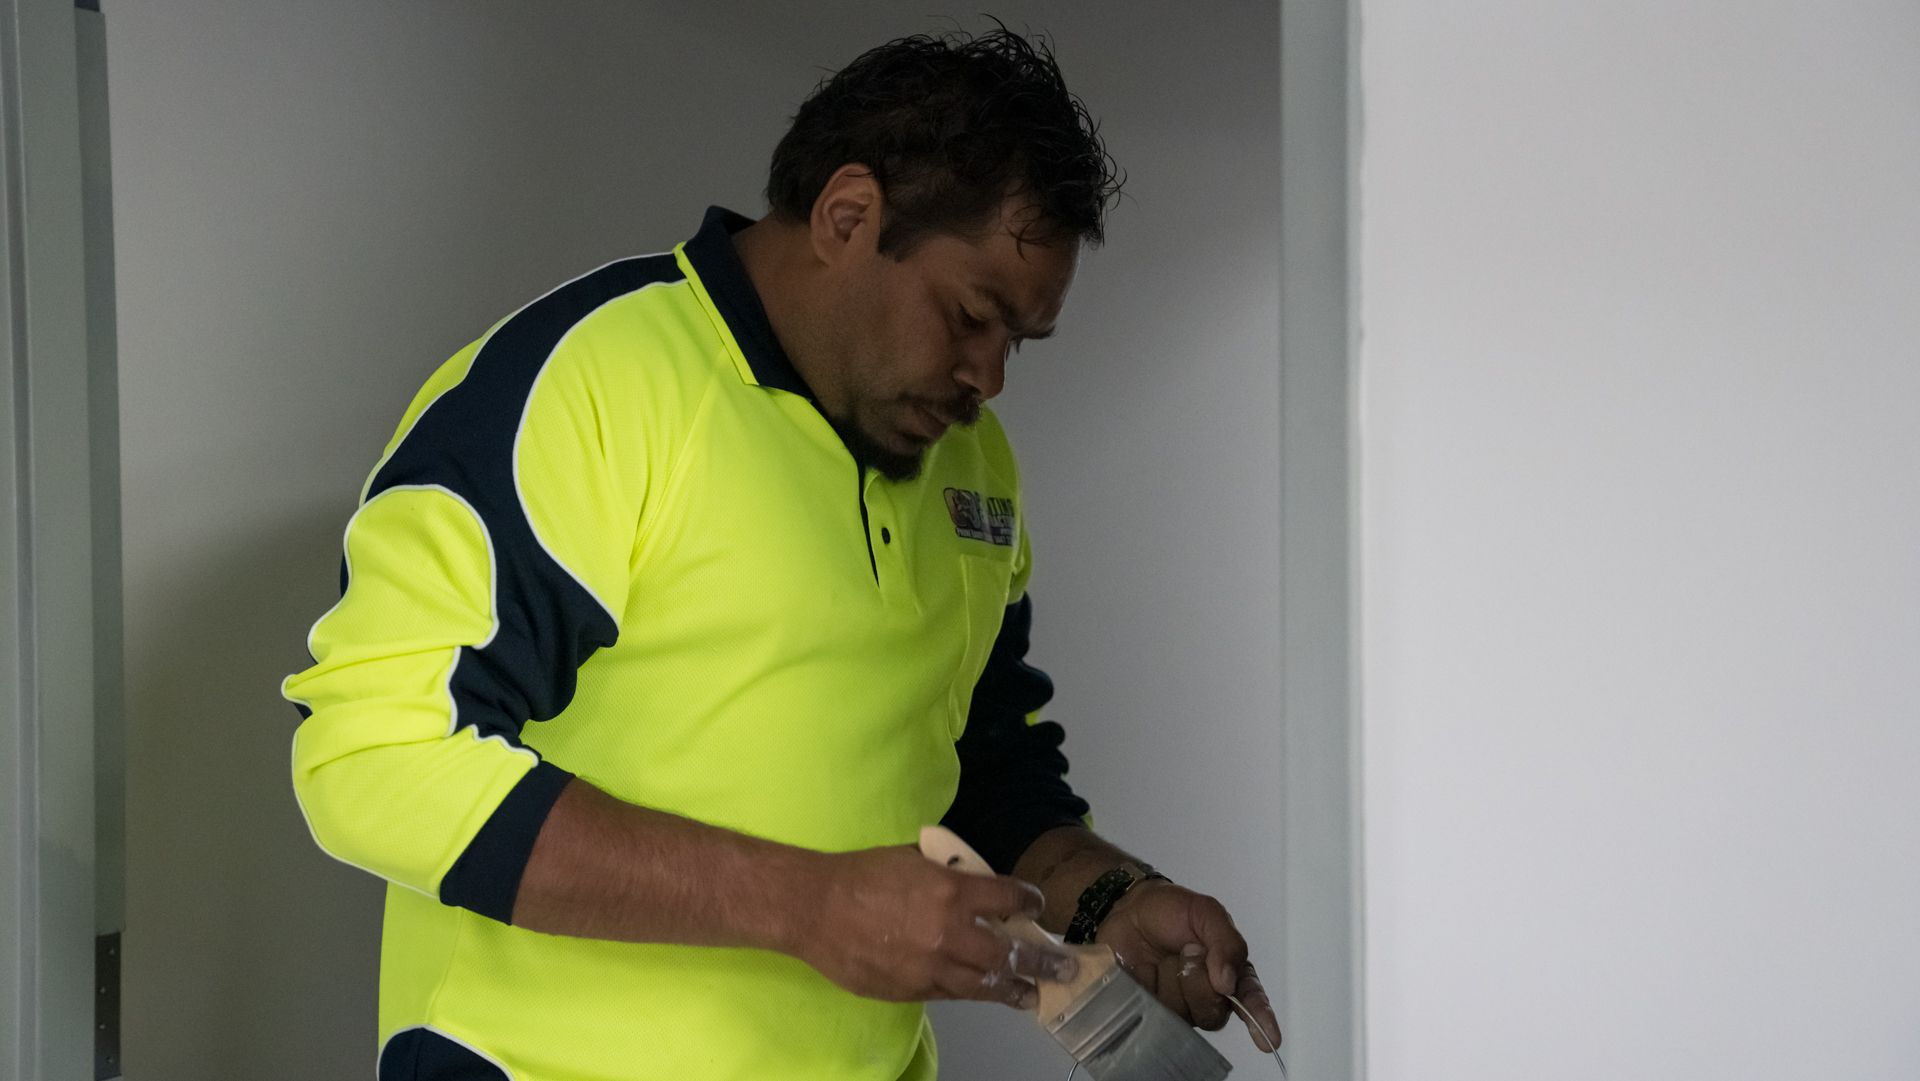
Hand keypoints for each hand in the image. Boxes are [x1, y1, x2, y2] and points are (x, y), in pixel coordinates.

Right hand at [795, 844, 1079, 1008]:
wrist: (815, 908)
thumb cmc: (863, 873)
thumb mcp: (914, 858)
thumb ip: (949, 873)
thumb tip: (974, 881)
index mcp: (953, 891)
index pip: (1009, 897)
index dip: (1029, 901)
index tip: (1037, 905)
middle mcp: (950, 933)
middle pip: (1009, 953)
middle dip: (1042, 961)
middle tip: (1065, 967)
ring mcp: (931, 967)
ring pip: (985, 984)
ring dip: (1014, 989)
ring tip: (1033, 995)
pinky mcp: (911, 990)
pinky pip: (951, 994)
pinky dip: (971, 992)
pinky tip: (985, 993)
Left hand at [1095, 880, 1281, 1052]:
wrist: (1128, 910)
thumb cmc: (1170, 911)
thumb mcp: (1205, 912)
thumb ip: (1226, 942)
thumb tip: (1229, 983)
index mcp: (1230, 972)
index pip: (1250, 1000)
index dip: (1261, 1019)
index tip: (1269, 1038)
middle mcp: (1209, 996)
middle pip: (1214, 1011)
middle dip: (1199, 979)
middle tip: (1187, 949)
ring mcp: (1180, 1007)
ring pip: (1185, 1013)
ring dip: (1173, 980)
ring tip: (1164, 958)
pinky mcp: (1152, 1012)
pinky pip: (1157, 1014)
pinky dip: (1152, 990)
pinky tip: (1147, 974)